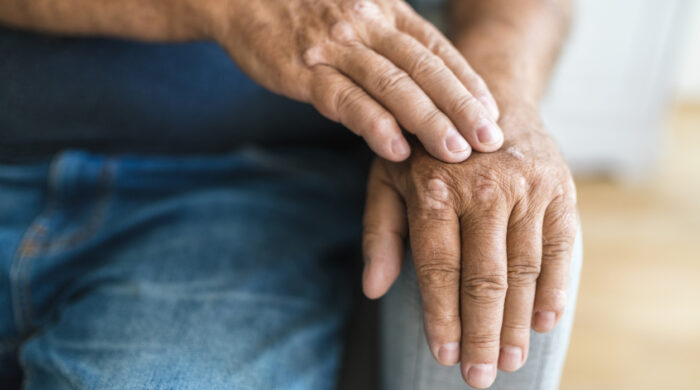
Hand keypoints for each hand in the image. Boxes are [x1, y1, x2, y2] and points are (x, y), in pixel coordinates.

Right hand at [211, 0, 502, 161]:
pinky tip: (396, 150)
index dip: (468, 83)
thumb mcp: (357, 12)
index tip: (493, 114)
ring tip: (455, 153)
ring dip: (427, 121)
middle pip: (425, 68)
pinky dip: (374, 124)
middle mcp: (368, 25)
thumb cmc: (306, 10)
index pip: (438, 49)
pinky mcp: (304, 70)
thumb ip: (392, 40)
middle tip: (490, 141)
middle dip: (461, 107)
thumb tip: (428, 84)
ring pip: (392, 85)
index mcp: (386, 12)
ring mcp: (336, 47)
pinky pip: (345, 100)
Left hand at [361, 105, 577, 387]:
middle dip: (480, 334)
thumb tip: (373, 289)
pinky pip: (560, 249)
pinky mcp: (559, 189)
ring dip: (516, 323)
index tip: (444, 355)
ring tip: (508, 361)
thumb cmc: (427, 149)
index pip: (438, 268)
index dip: (441, 318)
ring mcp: (526, 187)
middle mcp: (482, 188)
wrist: (487, 96)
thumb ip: (380, 232)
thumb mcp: (387, 179)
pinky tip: (544, 323)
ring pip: (523, 271)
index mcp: (434, 188)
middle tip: (479, 377)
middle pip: (484, 279)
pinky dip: (554, 290)